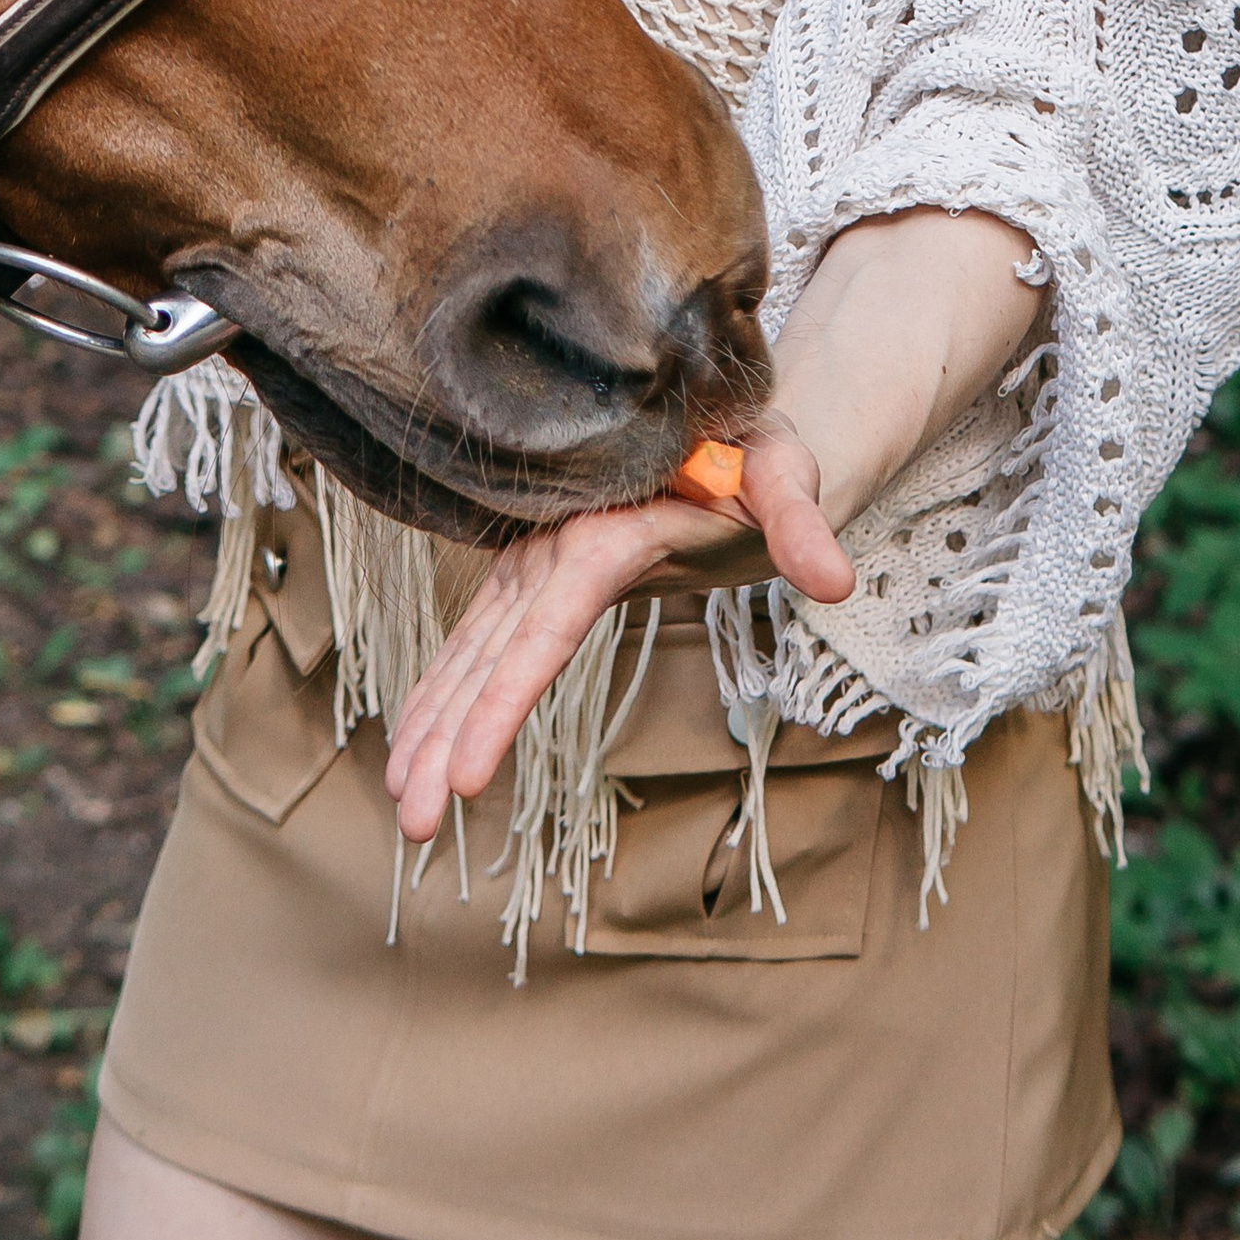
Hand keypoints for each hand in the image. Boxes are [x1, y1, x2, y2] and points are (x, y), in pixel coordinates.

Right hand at [380, 415, 852, 846]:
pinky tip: (415, 741)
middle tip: (413, 818)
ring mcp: (536, 562)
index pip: (546, 627)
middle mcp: (554, 546)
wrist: (724, 421)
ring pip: (471, 652)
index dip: (503, 699)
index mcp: (604, 529)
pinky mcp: (535, 576)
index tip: (464, 771)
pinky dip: (445, 693)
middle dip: (445, 734)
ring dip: (431, 723)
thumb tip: (836, 580)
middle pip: (492, 652)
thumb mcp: (783, 474)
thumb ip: (800, 521)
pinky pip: (479, 641)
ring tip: (403, 806)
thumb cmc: (756, 449)